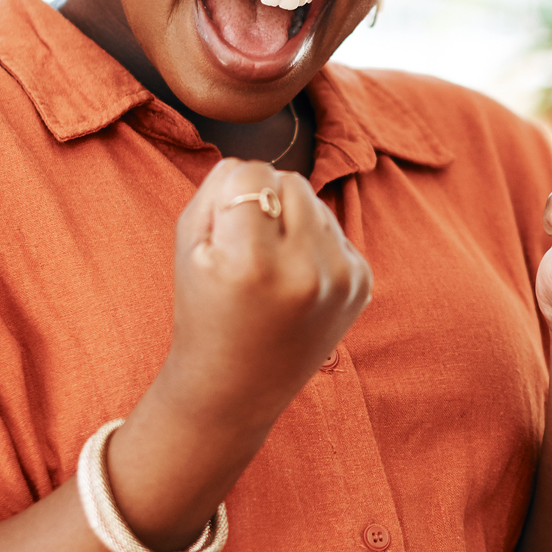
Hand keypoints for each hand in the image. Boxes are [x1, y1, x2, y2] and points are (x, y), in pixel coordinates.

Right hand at [157, 158, 371, 437]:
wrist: (237, 387)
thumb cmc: (203, 310)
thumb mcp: (189, 245)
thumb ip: (217, 187)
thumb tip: (257, 164)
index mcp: (253, 263)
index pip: (253, 172)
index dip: (230, 193)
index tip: (222, 231)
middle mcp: (305, 271)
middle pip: (291, 180)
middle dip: (266, 201)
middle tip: (246, 248)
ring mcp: (341, 279)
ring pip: (317, 201)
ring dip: (293, 221)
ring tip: (270, 268)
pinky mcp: (362, 284)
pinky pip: (336, 230)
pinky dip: (314, 244)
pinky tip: (294, 282)